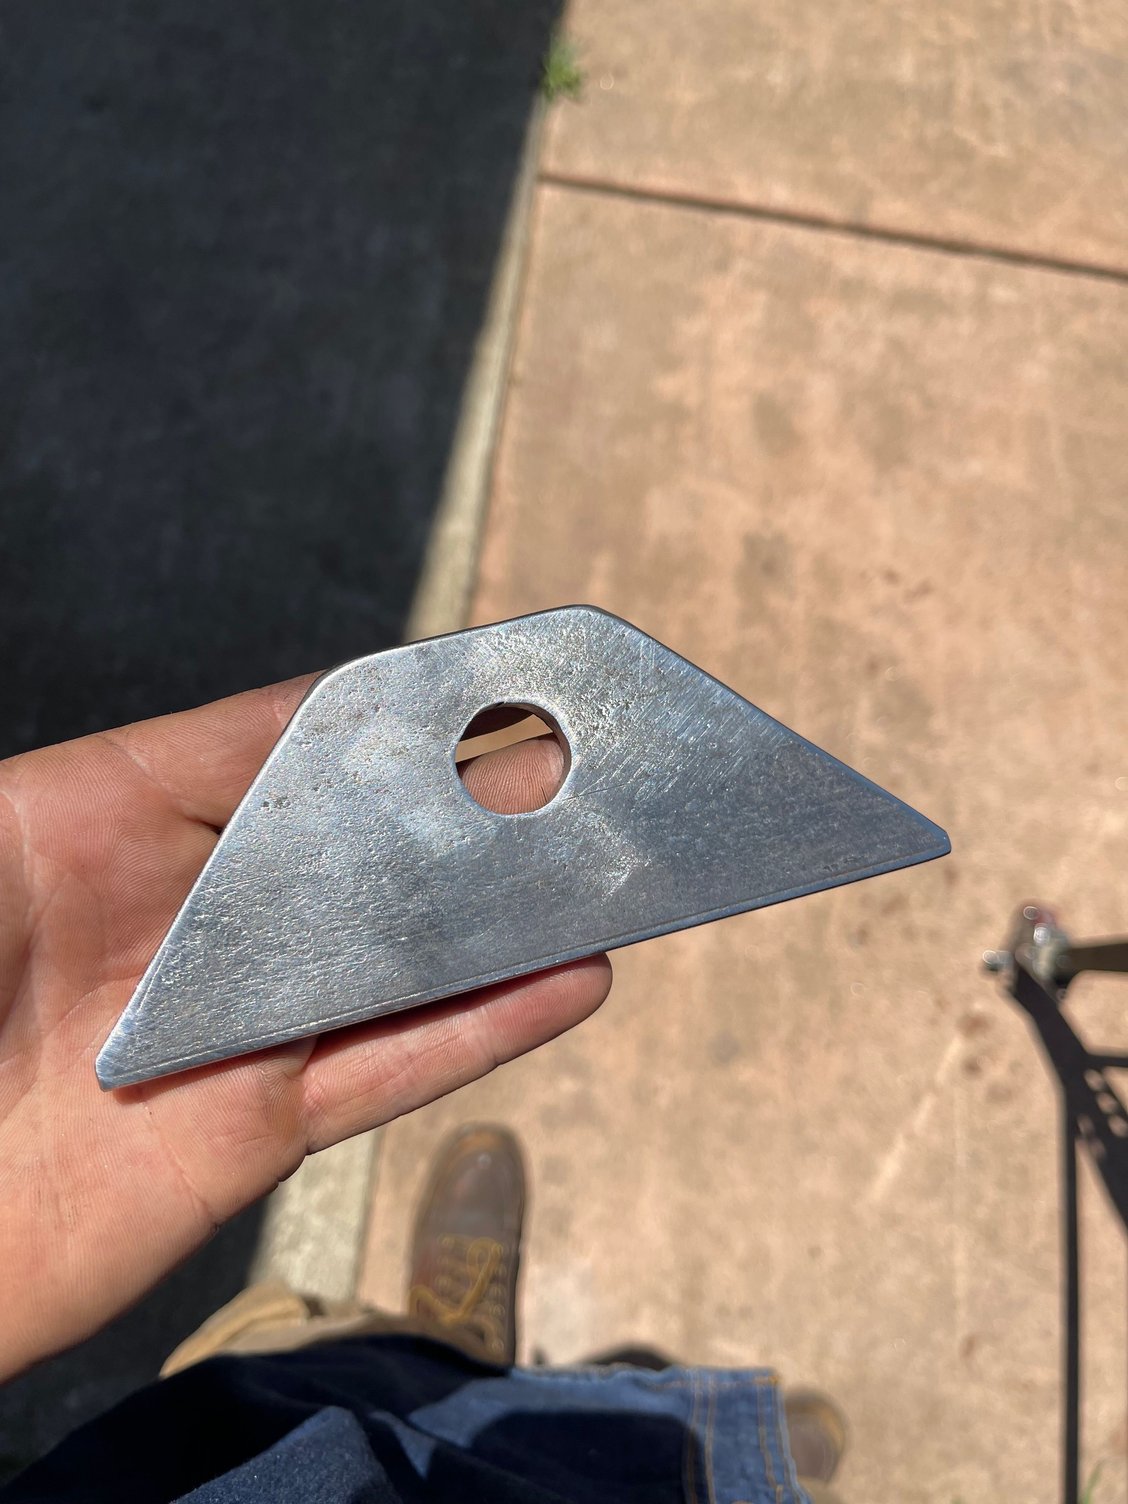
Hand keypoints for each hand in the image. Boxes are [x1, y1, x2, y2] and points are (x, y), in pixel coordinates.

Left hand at [0, 678, 610, 1379]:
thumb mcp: (1, 839)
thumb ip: (146, 782)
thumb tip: (304, 725)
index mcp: (117, 818)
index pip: (285, 744)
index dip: (392, 713)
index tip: (499, 683)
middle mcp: (193, 916)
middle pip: (360, 850)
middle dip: (473, 805)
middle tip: (587, 766)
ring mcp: (231, 1026)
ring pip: (398, 959)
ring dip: (504, 913)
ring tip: (606, 863)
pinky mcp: (253, 1134)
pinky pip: (390, 1073)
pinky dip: (488, 1029)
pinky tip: (569, 980)